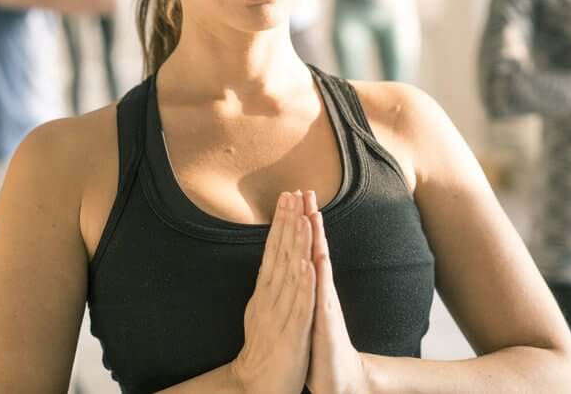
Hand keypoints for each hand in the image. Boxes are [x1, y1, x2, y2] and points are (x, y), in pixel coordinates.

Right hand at [231, 192, 315, 393]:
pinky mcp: (293, 332)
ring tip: (302, 218)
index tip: (286, 197)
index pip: (273, 250)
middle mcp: (270, 297)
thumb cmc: (268, 347)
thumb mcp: (265, 310)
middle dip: (286, 223)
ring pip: (290, 273)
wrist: (262, 385)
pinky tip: (308, 265)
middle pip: (279, 254)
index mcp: (266, 291)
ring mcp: (282, 313)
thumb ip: (268, 285)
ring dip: (295, 245)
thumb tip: (270, 260)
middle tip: (290, 194)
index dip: (280, 223)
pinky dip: (303, 284)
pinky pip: (300, 305)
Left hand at [302, 191, 368, 393]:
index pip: (302, 247)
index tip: (292, 196)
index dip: (298, 222)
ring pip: (320, 264)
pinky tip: (317, 258)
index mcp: (309, 287)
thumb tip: (294, 267)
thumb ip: (300, 289)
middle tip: (306, 190)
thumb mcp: (304, 311)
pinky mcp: (325, 321)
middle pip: (314, 247)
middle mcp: (319, 289)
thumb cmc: (317, 346)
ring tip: (313, 214)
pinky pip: (321, 295)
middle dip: (309, 219)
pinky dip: (319, 276)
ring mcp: (324, 303)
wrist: (336, 377)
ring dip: (317, 239)